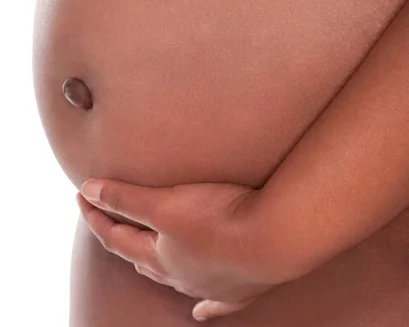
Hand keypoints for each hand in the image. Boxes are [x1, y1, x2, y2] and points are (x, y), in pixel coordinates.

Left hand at [77, 179, 273, 321]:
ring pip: (173, 279)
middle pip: (141, 257)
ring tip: (146, 261)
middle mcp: (178, 275)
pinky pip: (215, 303)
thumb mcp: (166, 202)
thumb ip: (126, 198)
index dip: (97, 215)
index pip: (116, 236)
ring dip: (157, 268)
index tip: (81, 196)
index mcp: (158, 255)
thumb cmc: (219, 218)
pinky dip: (205, 306)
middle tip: (111, 223)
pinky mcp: (238, 290)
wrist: (273, 240)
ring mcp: (208, 286)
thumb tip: (87, 191)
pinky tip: (199, 311)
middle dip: (123, 239)